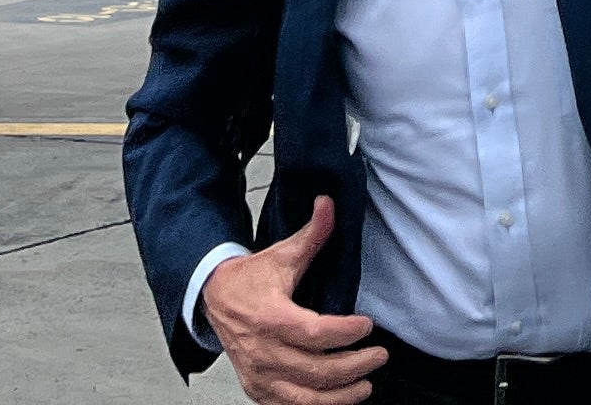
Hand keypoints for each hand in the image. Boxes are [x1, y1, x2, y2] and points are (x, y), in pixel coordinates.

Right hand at [202, 198, 379, 404]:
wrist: (213, 299)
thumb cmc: (249, 281)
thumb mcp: (281, 255)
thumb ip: (311, 235)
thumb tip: (329, 205)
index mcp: (270, 317)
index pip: (315, 333)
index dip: (346, 332)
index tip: (367, 325)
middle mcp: (263, 352)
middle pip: (317, 371)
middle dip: (355, 366)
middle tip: (378, 355)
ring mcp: (259, 376)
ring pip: (306, 399)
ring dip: (341, 396)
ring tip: (365, 385)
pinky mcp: (258, 390)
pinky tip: (338, 399)